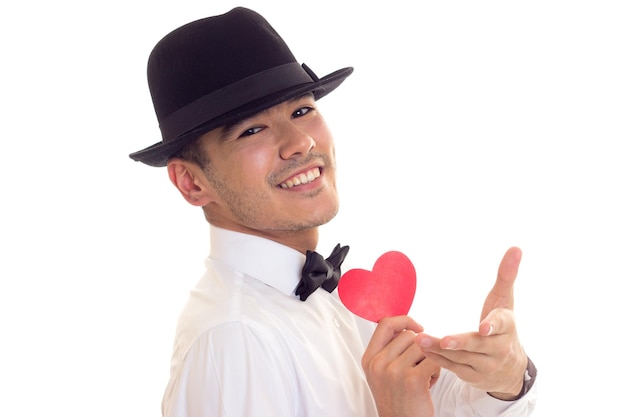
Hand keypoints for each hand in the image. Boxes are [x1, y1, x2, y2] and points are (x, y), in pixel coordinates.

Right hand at [362, 316, 440, 416]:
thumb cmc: (396, 402)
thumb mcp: (381, 373)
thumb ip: (388, 350)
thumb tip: (406, 326)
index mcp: (369, 359)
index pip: (385, 324)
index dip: (404, 320)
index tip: (417, 327)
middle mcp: (378, 364)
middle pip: (408, 335)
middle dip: (420, 348)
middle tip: (417, 367)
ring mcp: (394, 371)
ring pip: (423, 347)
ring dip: (429, 360)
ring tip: (423, 376)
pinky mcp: (413, 380)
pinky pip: (434, 361)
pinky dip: (437, 371)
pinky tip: (429, 383)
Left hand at [414, 247, 527, 398]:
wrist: (510, 367)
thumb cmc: (502, 325)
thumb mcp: (505, 300)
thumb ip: (507, 275)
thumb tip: (516, 247)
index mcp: (508, 327)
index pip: (501, 325)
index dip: (492, 326)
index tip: (484, 328)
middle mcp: (499, 348)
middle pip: (477, 345)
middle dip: (459, 342)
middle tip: (443, 340)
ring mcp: (485, 365)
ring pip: (461, 358)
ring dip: (439, 350)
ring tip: (420, 340)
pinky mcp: (472, 376)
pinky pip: (453, 368)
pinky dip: (437, 359)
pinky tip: (422, 349)